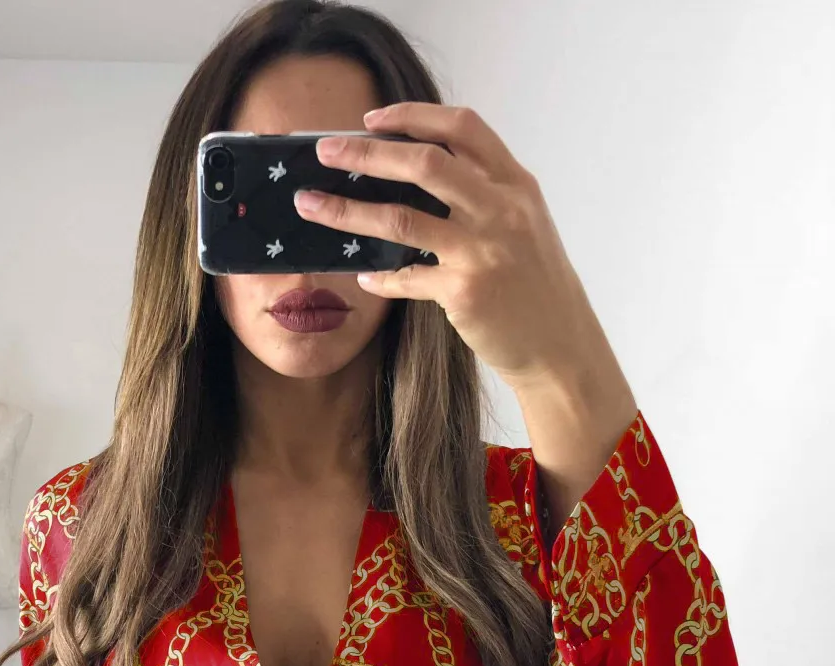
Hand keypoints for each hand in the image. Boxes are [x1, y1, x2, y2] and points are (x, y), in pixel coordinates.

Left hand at [294, 103, 608, 390]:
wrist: (559, 344)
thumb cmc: (535, 283)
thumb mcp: (523, 223)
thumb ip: (482, 193)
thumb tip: (416, 175)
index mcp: (515, 184)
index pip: (462, 128)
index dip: (414, 116)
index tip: (371, 119)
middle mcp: (501, 210)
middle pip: (424, 164)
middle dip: (366, 153)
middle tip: (324, 152)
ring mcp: (482, 251)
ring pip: (400, 220)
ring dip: (347, 212)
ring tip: (310, 206)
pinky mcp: (464, 292)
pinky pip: (406, 277)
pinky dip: (380, 276)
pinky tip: (362, 275)